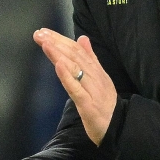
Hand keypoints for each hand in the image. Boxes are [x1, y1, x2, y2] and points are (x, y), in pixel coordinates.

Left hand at [33, 29, 116, 145]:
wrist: (119, 127)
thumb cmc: (105, 104)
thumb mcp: (99, 78)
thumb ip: (91, 58)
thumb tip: (82, 38)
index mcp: (96, 70)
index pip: (77, 50)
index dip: (61, 40)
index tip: (45, 32)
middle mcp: (95, 77)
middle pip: (75, 56)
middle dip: (56, 43)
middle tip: (40, 34)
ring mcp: (92, 90)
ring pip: (75, 69)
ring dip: (59, 55)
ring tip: (46, 43)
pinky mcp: (88, 105)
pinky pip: (76, 89)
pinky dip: (67, 76)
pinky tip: (58, 65)